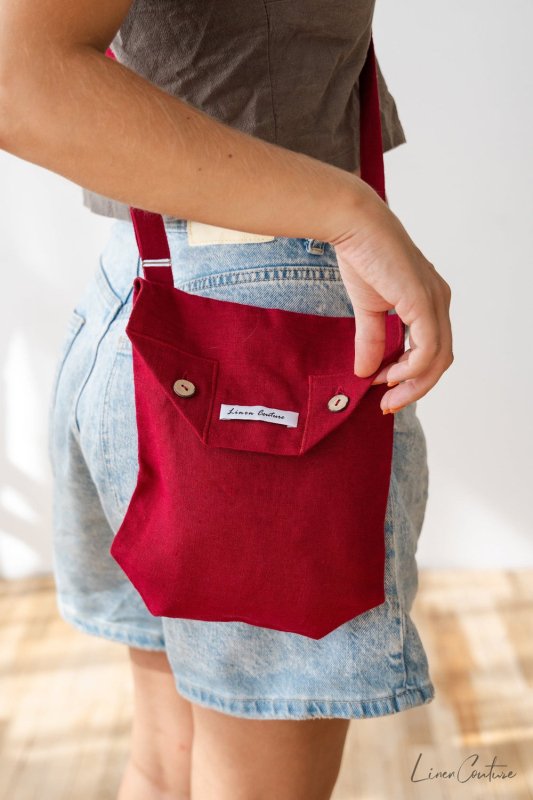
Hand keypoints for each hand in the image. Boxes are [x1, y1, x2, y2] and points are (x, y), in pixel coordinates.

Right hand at [330, 195, 453, 413]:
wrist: (353, 225)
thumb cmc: (362, 256)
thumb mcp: (367, 309)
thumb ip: (371, 340)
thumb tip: (365, 372)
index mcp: (430, 301)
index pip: (432, 350)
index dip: (412, 377)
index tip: (384, 390)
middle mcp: (439, 301)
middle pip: (440, 360)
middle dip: (416, 387)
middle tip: (389, 403)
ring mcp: (435, 302)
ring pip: (438, 359)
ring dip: (413, 383)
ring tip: (386, 393)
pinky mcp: (423, 302)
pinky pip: (428, 349)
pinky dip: (410, 369)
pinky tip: (389, 375)